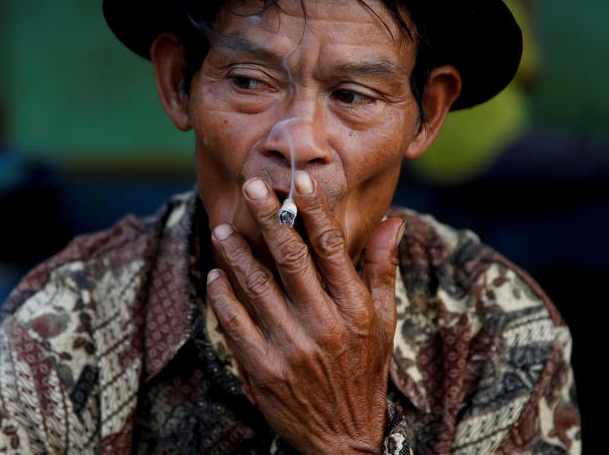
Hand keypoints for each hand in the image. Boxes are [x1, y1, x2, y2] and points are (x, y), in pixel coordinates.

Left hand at [206, 171, 402, 453]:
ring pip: (258, 288)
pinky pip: (236, 325)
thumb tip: (393, 221)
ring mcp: (292, 348)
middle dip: (270, 219)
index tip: (299, 179)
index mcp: (355, 308)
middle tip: (251, 185)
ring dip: (238, 255)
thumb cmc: (364, 371)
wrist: (343, 439)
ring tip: (223, 228)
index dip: (314, 209)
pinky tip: (215, 277)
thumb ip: (382, 269)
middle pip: (292, 259)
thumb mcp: (384, 322)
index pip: (332, 247)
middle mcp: (325, 324)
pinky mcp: (263, 370)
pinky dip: (223, 298)